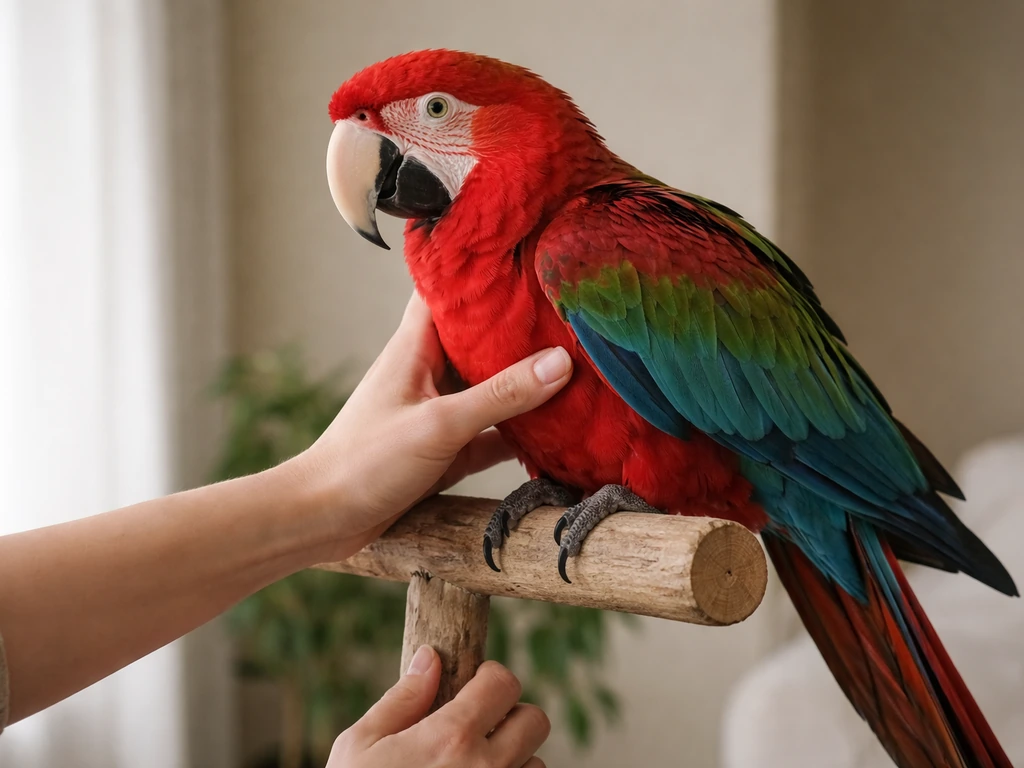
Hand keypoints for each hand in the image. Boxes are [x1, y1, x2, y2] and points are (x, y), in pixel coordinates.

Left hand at [292, 292, 572, 561]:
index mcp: (415, 346)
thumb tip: (561, 362)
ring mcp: (438, 410)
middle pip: (481, 339)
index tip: (529, 259)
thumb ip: (501, 395)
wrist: (323, 519)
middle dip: (521, 331)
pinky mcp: (446, 448)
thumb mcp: (440, 424)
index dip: (485, 273)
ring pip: (491, 387)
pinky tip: (558, 431)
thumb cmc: (365, 461)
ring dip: (526, 385)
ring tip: (579, 368)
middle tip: (573, 316)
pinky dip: (520, 432)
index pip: (449, 291)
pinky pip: (492, 432)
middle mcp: (428, 371)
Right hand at [329, 646, 548, 767]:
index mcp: (451, 738)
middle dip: (510, 715)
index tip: (473, 685)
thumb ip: (402, 699)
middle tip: (480, 723)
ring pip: (535, 763)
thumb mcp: (361, 745)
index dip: (489, 677)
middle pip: (535, 721)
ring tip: (474, 763)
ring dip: (513, 757)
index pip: (504, 683)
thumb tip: (430, 658)